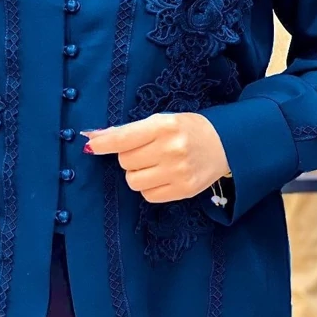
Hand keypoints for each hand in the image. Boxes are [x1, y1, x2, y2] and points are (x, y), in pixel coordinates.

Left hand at [83, 113, 229, 203]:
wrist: (225, 144)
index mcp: (164, 126)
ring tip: (153, 165)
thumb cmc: (188, 130)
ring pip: (134, 181)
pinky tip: (162, 176)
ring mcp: (178, 172)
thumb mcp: (162, 121)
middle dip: (129, 157)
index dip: (104, 143)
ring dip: (137, 174)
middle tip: (145, 151)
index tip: (91, 145)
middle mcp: (171, 149)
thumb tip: (96, 138)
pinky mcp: (184, 190)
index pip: (124, 138)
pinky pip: (148, 195)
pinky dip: (149, 187)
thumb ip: (131, 131)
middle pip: (126, 161)